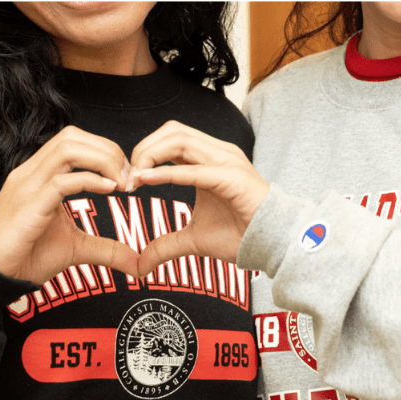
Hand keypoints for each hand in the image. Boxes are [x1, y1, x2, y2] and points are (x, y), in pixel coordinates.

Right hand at [0, 126, 138, 284]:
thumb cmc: (27, 255)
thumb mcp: (75, 248)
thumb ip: (106, 249)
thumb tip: (137, 264)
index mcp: (40, 174)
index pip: (73, 140)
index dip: (105, 150)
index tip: (127, 176)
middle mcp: (31, 173)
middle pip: (72, 137)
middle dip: (107, 150)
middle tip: (129, 178)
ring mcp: (27, 186)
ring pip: (66, 149)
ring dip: (102, 160)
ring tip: (122, 183)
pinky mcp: (28, 206)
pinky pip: (60, 181)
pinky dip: (90, 180)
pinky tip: (109, 190)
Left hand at [131, 121, 269, 276]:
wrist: (272, 246)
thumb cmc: (240, 235)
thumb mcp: (192, 240)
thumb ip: (166, 246)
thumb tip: (141, 265)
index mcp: (208, 160)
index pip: (170, 138)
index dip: (145, 153)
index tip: (129, 180)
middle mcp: (217, 153)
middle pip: (172, 131)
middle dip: (143, 149)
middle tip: (128, 177)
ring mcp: (227, 161)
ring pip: (180, 140)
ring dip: (150, 156)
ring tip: (135, 179)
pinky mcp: (233, 177)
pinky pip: (195, 169)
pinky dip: (168, 173)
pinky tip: (147, 180)